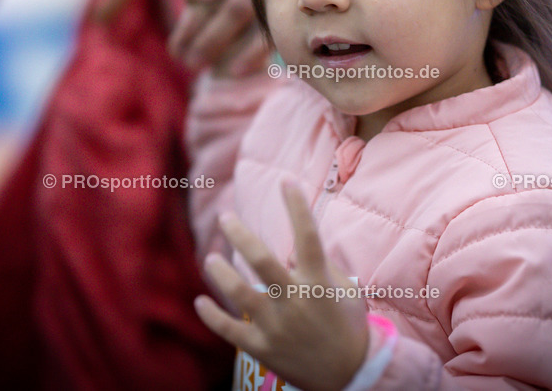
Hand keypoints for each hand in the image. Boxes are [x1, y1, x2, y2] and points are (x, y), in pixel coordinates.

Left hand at [195, 183, 369, 390]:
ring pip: (238, 293)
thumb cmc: (350, 327)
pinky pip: (229, 330)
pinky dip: (211, 316)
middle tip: (225, 217)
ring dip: (220, 273)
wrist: (351, 376)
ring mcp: (276, 326)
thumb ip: (326, 266)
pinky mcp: (261, 349)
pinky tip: (200, 302)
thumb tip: (301, 245)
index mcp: (318, 283)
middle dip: (240, 234)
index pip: (308, 236)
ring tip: (211, 259)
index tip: (286, 180)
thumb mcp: (349, 292)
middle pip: (261, 260)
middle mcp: (295, 301)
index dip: (297, 206)